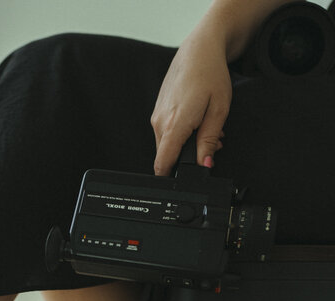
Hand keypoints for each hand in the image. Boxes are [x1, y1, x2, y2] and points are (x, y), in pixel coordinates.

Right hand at [151, 23, 231, 175]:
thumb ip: (209, 141)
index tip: (189, 177)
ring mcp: (157, 116)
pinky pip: (166, 132)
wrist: (200, 49)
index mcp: (174, 125)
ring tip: (206, 128)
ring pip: (167, 145)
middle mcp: (160, 122)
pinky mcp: (158, 111)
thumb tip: (204, 164)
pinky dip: (181, 133)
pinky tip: (196, 121)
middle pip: (167, 157)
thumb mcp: (218, 111)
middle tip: (211, 145)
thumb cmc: (211, 75)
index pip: (163, 164)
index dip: (174, 176)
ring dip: (186, 145)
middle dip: (188, 158)